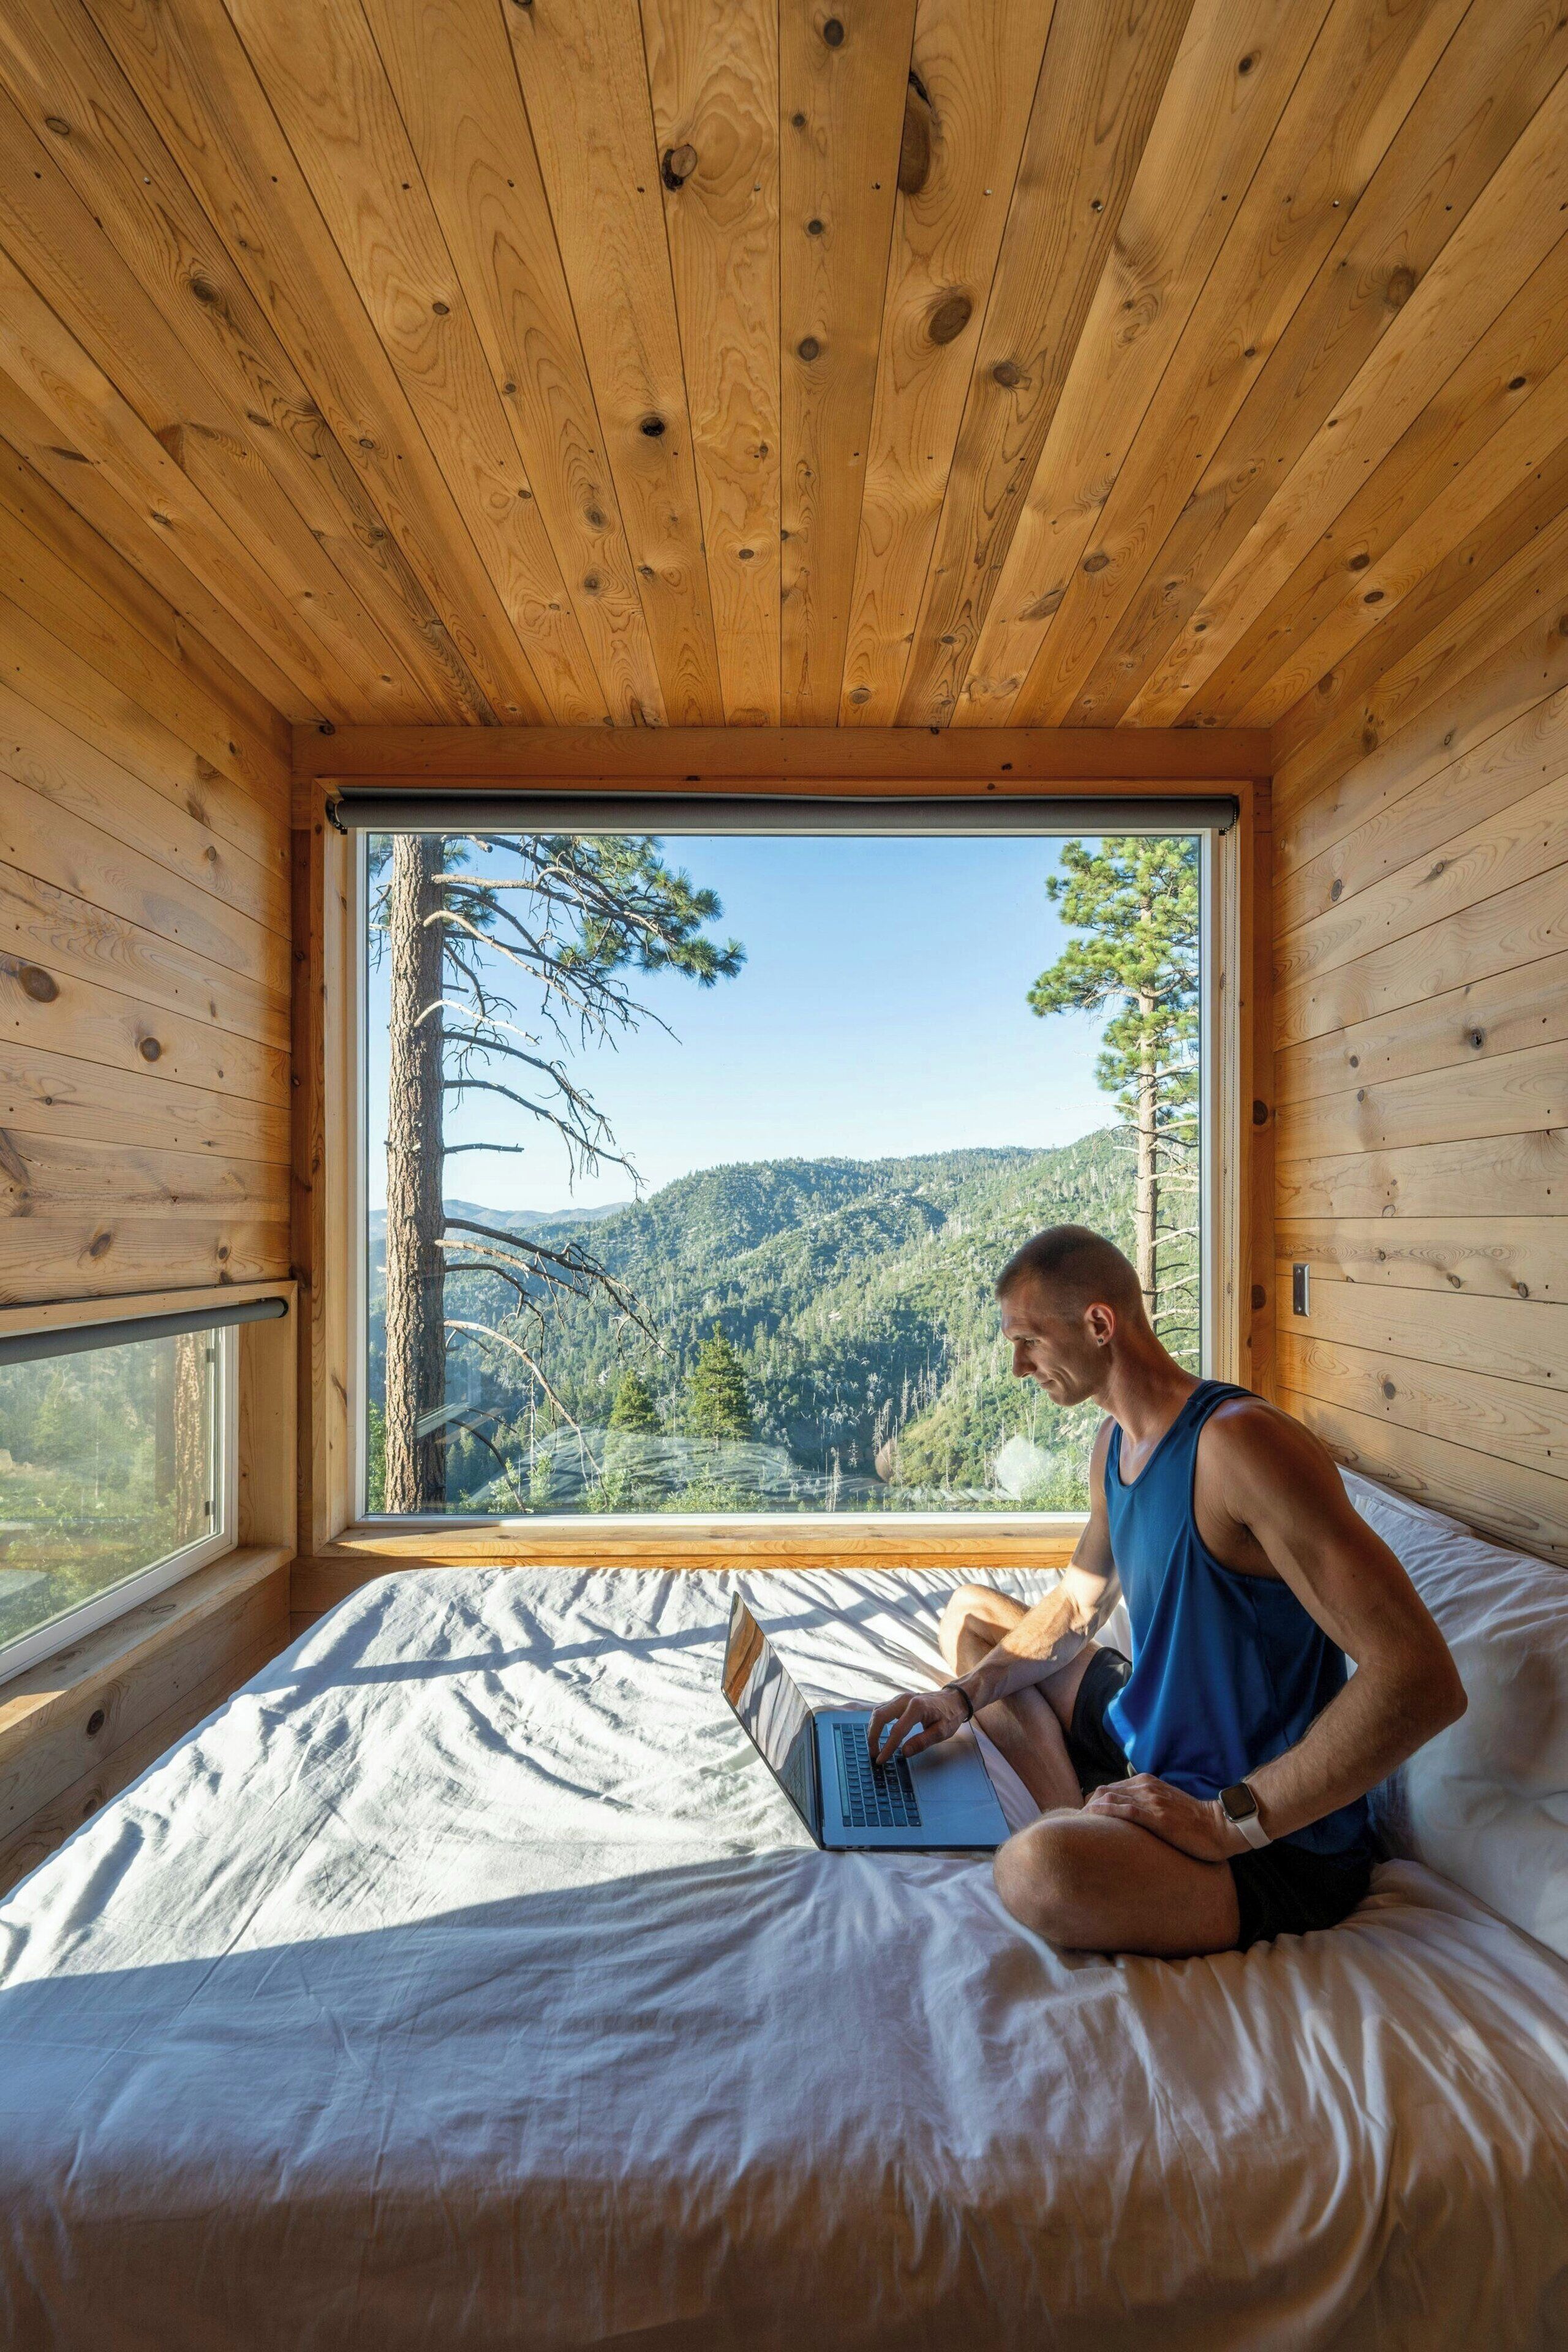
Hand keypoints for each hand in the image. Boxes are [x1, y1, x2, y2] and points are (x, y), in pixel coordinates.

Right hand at [866, 1684, 972, 1767]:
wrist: (954, 1698)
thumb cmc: (950, 1714)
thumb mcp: (942, 1732)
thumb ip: (922, 1742)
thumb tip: (904, 1752)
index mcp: (916, 1707)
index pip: (896, 1730)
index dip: (887, 1747)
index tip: (880, 1760)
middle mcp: (905, 1700)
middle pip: (880, 1716)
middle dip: (873, 1736)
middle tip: (874, 1753)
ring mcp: (900, 1698)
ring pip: (878, 1711)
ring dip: (873, 1729)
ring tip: (875, 1746)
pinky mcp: (899, 1700)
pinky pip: (882, 1710)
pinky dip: (877, 1723)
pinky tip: (879, 1734)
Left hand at [1081, 1774, 1243, 1861]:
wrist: (1219, 1826)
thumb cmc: (1193, 1821)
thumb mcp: (1165, 1805)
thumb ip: (1146, 1804)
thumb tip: (1127, 1817)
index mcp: (1146, 1782)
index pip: (1108, 1789)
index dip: (1092, 1804)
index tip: (1082, 1821)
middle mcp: (1145, 1786)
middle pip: (1102, 1792)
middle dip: (1086, 1807)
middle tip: (1076, 1828)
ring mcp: (1150, 1800)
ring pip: (1108, 1799)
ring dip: (1089, 1813)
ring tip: (1078, 1830)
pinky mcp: (1155, 1816)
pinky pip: (1122, 1811)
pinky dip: (1103, 1815)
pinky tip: (1091, 1824)